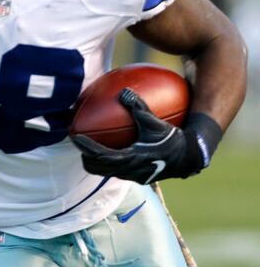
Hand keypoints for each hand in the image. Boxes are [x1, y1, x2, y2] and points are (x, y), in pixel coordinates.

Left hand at [72, 88, 220, 184]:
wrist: (191, 157)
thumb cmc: (173, 138)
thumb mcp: (155, 122)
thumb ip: (138, 107)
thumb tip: (124, 91)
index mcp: (130, 159)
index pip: (100, 156)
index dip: (86, 147)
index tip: (75, 136)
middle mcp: (129, 171)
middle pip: (98, 168)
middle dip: (85, 157)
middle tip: (78, 142)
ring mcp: (134, 175)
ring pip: (106, 171)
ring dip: (96, 161)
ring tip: (88, 146)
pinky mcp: (139, 175)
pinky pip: (117, 168)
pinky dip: (109, 160)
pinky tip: (111, 145)